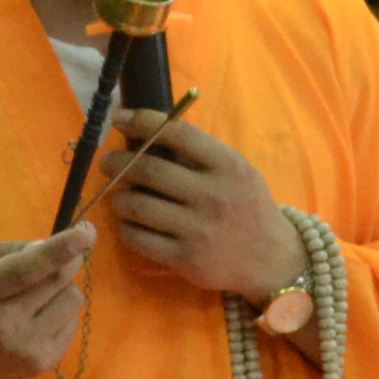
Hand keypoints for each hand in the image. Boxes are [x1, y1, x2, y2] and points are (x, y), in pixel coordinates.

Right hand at [0, 225, 95, 378]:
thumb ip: (6, 250)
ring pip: (72, 299)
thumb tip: (49, 247)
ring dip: (64, 287)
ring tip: (40, 294)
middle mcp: (3, 326)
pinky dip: (62, 311)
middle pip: (57, 281)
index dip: (58, 250)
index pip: (24, 271)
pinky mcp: (44, 364)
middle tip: (67, 253)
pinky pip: (73, 322)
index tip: (86, 232)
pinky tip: (38, 317)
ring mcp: (26, 349)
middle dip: (69, 259)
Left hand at [101, 110, 302, 297]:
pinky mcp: (186, 260)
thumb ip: (200, 155)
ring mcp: (199, 230)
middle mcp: (213, 195)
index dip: (142, 122)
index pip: (177, 134)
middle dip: (118, 163)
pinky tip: (129, 224)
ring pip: (138, 206)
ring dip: (118, 198)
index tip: (119, 118)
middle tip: (107, 163)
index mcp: (228, 166)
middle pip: (149, 169)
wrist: (271, 260)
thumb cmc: (248, 208)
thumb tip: (147, 134)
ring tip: (117, 196)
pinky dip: (126, 229)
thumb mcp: (237, 172)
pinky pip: (139, 240)